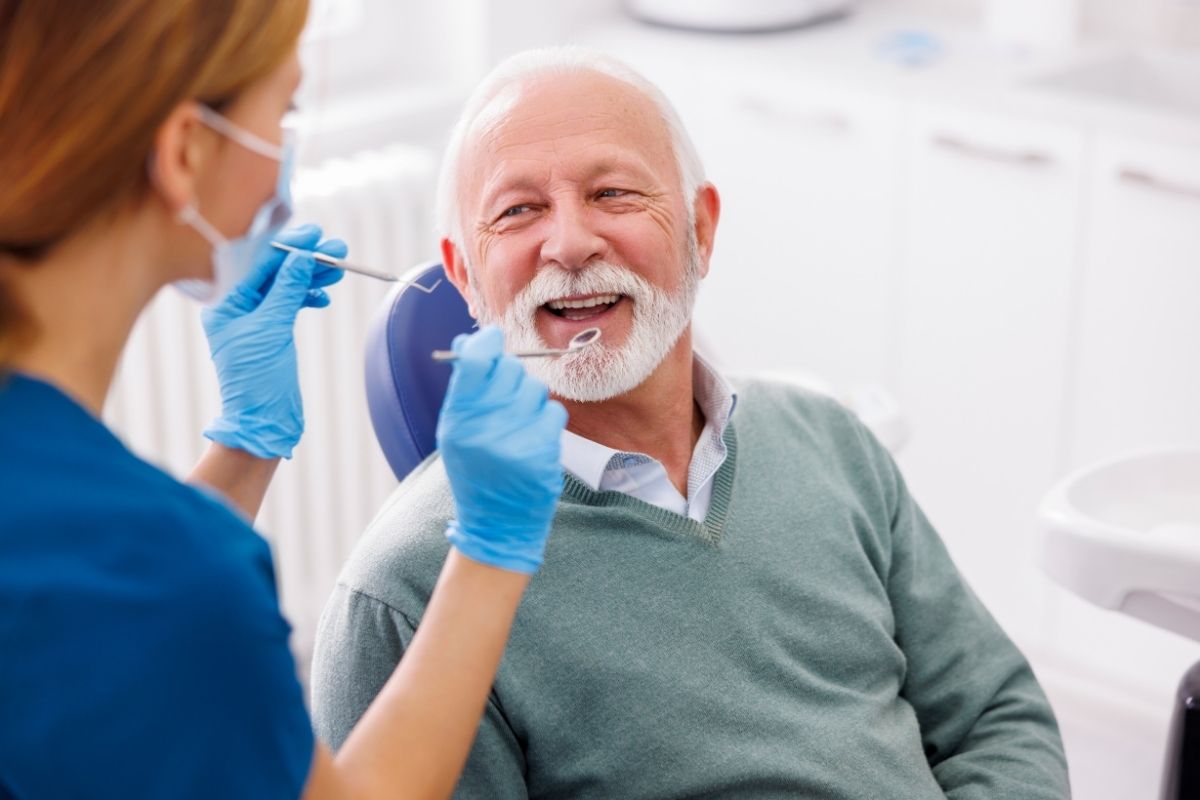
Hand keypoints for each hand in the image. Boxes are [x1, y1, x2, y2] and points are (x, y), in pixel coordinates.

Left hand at [201, 224, 345, 458]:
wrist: (263, 422)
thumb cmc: (257, 380)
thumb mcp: (272, 329)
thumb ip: (287, 290)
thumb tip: (301, 256)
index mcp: (225, 303)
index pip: (257, 263)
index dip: (287, 246)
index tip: (315, 234)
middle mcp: (236, 308)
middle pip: (273, 272)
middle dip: (305, 259)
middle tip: (337, 249)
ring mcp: (254, 320)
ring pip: (285, 287)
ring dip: (311, 276)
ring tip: (338, 269)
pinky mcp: (270, 333)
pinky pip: (289, 305)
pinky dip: (307, 297)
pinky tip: (323, 296)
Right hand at [436, 326, 567, 573]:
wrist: (496, 521)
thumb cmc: (475, 466)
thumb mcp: (456, 430)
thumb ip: (465, 387)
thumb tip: (471, 340)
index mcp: (458, 419)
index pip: (477, 361)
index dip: (487, 343)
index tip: (492, 340)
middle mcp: (486, 428)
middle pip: (510, 369)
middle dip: (510, 375)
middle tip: (504, 394)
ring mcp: (518, 439)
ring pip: (535, 388)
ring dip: (529, 399)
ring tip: (517, 423)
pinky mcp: (544, 451)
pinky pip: (553, 411)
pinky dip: (545, 420)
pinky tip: (532, 438)